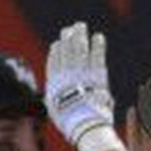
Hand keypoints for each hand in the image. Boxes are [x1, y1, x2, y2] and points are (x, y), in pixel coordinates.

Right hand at [45, 21, 113, 144]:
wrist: (84, 124)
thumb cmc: (71, 123)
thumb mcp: (56, 112)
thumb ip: (56, 101)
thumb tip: (52, 100)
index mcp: (55, 84)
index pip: (54, 62)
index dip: (57, 51)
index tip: (58, 43)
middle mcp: (66, 75)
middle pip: (66, 51)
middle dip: (68, 37)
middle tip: (71, 28)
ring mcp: (81, 73)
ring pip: (78, 49)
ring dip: (80, 35)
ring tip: (82, 26)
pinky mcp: (96, 75)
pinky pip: (96, 56)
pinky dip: (97, 45)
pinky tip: (98, 37)